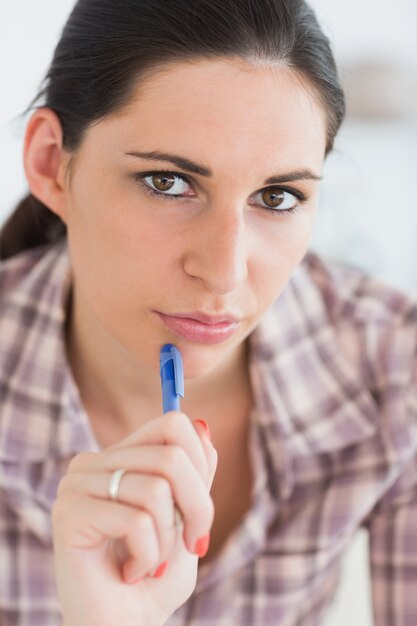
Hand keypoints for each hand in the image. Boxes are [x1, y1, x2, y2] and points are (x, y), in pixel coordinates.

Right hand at [52, 412, 217, 625]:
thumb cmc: (155, 577)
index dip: (201, 464)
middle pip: (171, 456)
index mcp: (119, 457)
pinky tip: (131, 572)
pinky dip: (149, 555)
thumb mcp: (187, 518)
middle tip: (194, 544)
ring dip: (168, 539)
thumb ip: (193, 473)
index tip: (200, 512)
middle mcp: (93, 463)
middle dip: (198, 507)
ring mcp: (76, 485)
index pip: (172, 425)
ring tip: (151, 563)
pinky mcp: (69, 514)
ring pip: (156, 489)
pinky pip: (136, 520)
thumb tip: (201, 425)